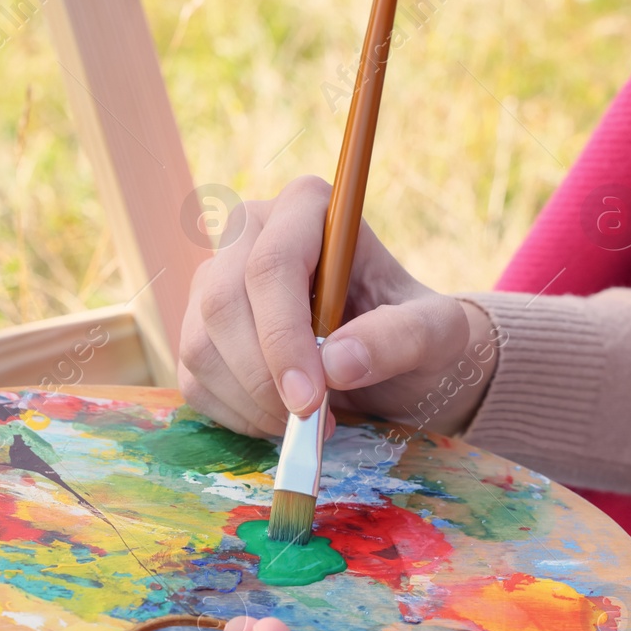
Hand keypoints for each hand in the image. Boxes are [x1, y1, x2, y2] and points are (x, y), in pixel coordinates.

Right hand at [177, 175, 500, 436]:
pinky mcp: (199, 331)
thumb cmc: (415, 332)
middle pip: (223, 304)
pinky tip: (279, 420)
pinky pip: (194, 379)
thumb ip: (400, 338)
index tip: (310, 398)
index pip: (271, 265)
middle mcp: (248, 234)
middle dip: (262, 377)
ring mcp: (213, 282)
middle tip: (309, 422)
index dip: (283, 335)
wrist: (392, 362)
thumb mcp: (437, 332)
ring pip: (200, 345)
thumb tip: (337, 364)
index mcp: (306, 207)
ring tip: (307, 422)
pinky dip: (235, 414)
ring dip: (250, 401)